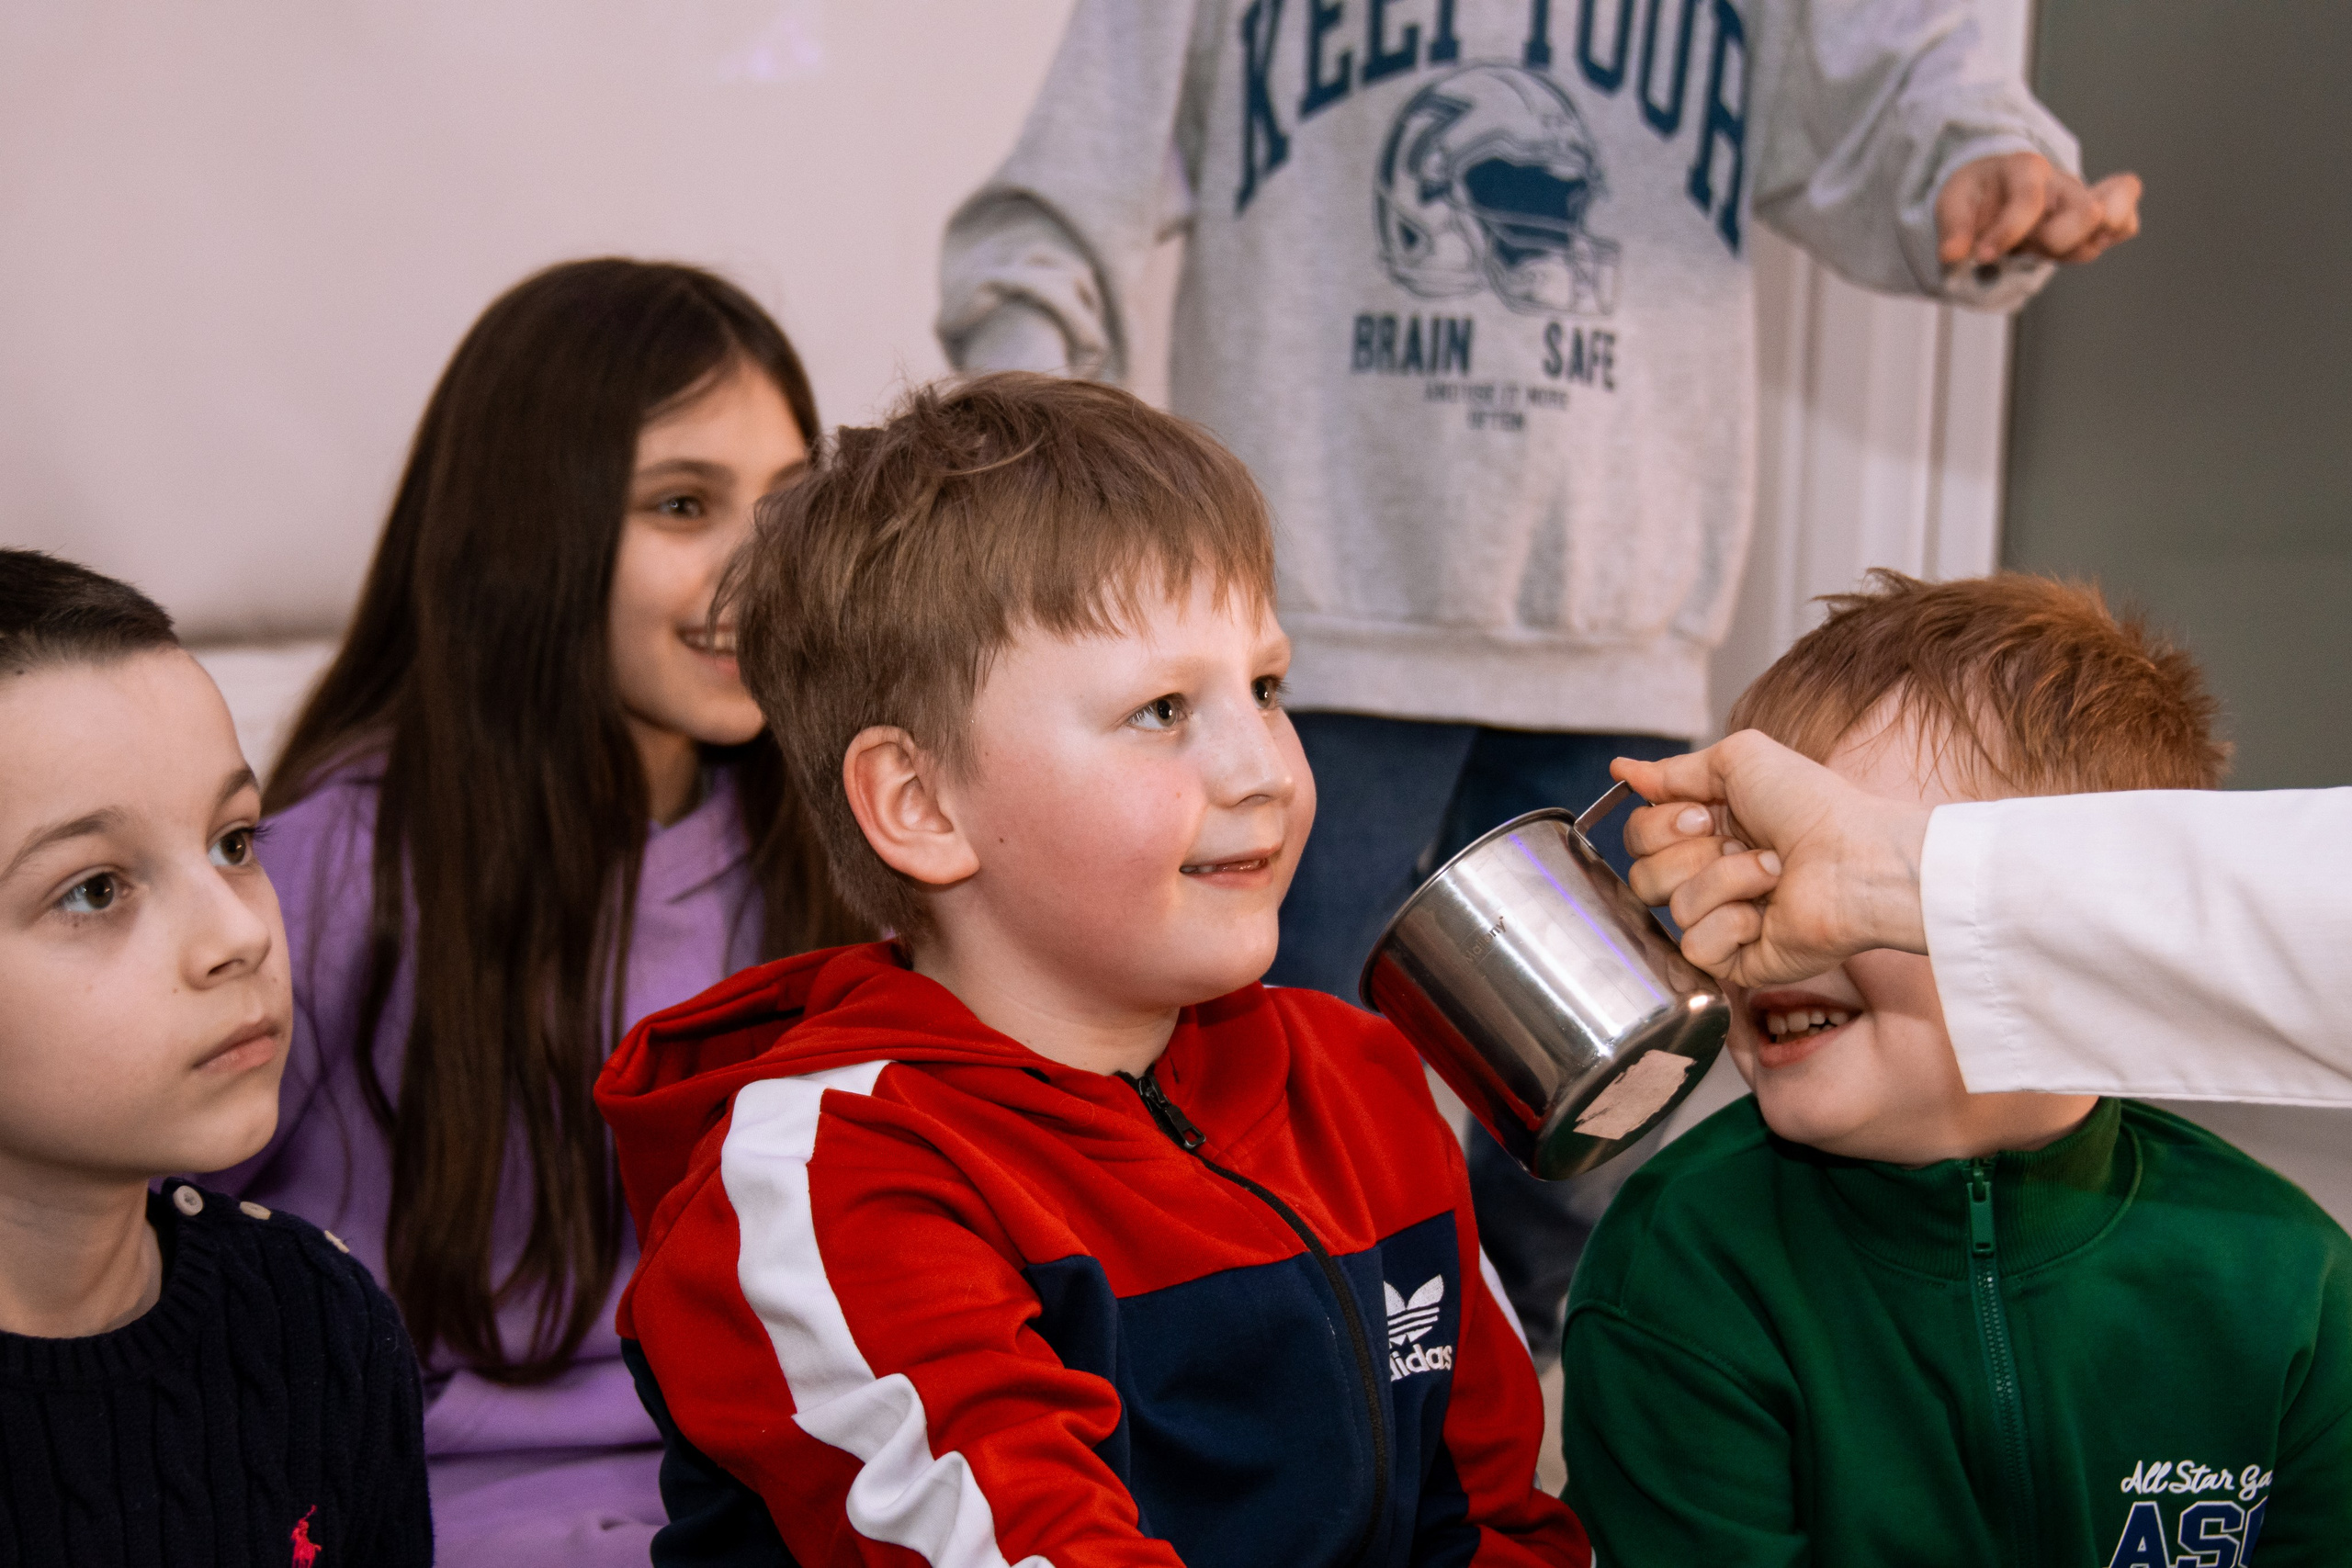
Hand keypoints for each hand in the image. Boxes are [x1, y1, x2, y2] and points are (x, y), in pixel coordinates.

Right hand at [1610, 731, 1931, 987]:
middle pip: (1643, 874)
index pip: (1638, 837)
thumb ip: (1673, 771)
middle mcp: (1710, 876)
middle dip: (1689, 852)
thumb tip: (1623, 769)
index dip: (1662, 824)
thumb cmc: (1812, 806)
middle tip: (1741, 842)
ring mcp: (1723, 921)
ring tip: (1772, 874)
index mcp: (1707, 832)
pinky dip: (1731, 923)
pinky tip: (1766, 915)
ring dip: (1725, 881)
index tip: (1706, 814)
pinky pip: (1695, 945)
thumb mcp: (1739, 760)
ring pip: (1672, 906)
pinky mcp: (1736, 962)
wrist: (1858, 857)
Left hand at [1936, 152, 2141, 268]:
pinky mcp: (2096, 220)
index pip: (2029, 199)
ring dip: (2087, 243)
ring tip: (2060, 249)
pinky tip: (2086, 246)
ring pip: (2115, 217)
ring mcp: (2083, 201)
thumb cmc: (1978, 194)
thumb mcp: (1954, 202)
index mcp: (2025, 169)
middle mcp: (2062, 182)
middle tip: (2030, 248)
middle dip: (2056, 241)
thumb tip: (1951, 256)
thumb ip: (1954, 228)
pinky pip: (2127, 223)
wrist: (1995, 191)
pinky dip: (2116, 234)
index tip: (1983, 255)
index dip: (2007, 232)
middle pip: (2086, 211)